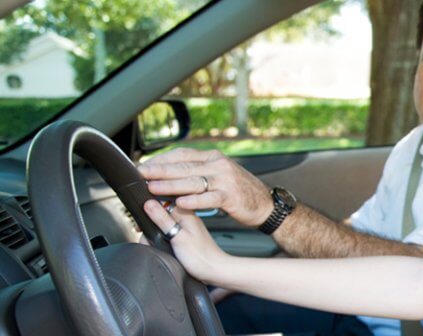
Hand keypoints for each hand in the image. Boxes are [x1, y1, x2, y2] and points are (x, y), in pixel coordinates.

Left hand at [138, 148, 271, 226]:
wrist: (266, 204)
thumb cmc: (240, 191)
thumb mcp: (219, 175)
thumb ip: (198, 173)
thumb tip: (170, 175)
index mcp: (213, 157)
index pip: (182, 154)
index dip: (161, 160)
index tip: (143, 166)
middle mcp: (218, 165)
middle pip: (184, 166)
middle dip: (160, 170)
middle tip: (141, 174)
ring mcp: (226, 180)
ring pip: (193, 182)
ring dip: (171, 185)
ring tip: (153, 188)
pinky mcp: (231, 196)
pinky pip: (209, 198)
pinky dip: (194, 201)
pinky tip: (180, 203)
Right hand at [143, 199, 228, 282]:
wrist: (214, 271)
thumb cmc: (200, 257)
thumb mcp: (178, 237)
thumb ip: (162, 220)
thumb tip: (148, 203)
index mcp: (186, 212)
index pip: (161, 201)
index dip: (148, 210)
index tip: (141, 223)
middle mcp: (186, 217)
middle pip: (161, 213)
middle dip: (150, 225)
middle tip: (146, 238)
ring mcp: (186, 226)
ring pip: (163, 224)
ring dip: (155, 233)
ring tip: (152, 244)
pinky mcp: (185, 236)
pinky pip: (169, 232)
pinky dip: (162, 239)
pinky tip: (162, 247)